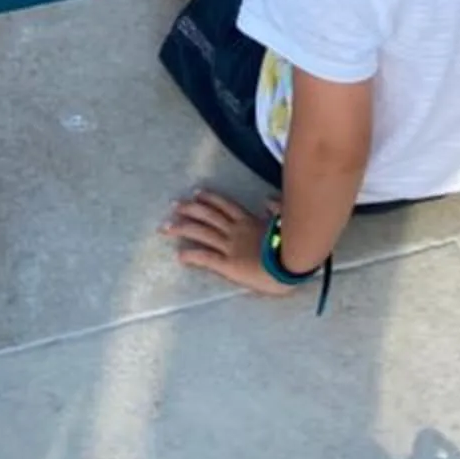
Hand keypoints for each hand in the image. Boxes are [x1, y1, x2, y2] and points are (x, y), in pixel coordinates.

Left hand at [162, 185, 290, 293]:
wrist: (294, 264)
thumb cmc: (294, 245)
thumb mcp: (287, 222)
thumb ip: (275, 209)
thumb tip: (267, 200)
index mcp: (249, 222)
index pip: (225, 206)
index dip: (209, 198)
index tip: (196, 193)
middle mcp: (236, 231)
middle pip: (207, 215)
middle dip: (188, 209)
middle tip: (173, 205)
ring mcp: (231, 247)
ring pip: (202, 233)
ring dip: (183, 228)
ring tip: (165, 227)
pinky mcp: (229, 265)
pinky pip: (207, 258)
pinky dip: (192, 256)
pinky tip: (179, 256)